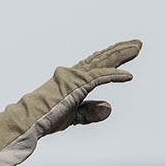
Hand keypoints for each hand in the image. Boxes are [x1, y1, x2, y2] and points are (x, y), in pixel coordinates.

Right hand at [0, 40, 140, 165]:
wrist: (27, 121)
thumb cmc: (45, 119)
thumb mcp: (73, 117)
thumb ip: (90, 112)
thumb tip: (109, 106)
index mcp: (70, 79)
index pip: (94, 65)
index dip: (110, 58)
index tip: (124, 52)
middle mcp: (72, 74)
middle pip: (101, 59)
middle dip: (120, 51)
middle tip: (137, 44)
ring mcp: (73, 77)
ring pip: (102, 62)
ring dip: (120, 54)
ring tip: (136, 47)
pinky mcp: (74, 85)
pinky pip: (99, 78)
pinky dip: (114, 75)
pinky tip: (128, 76)